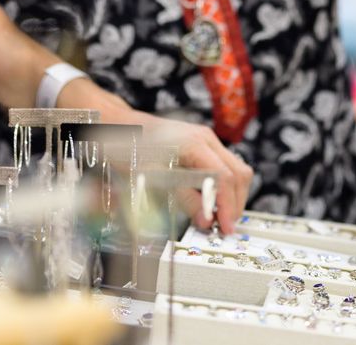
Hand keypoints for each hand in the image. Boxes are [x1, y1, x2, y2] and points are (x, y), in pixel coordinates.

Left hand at [59, 78, 254, 231]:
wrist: (117, 127)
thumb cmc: (130, 149)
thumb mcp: (153, 178)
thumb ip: (184, 199)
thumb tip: (207, 221)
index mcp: (194, 143)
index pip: (225, 178)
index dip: (228, 206)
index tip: (225, 228)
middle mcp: (205, 138)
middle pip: (238, 174)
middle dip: (234, 204)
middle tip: (223, 227)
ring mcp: (206, 139)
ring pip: (235, 170)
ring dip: (231, 196)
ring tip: (217, 217)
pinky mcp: (202, 145)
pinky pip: (224, 167)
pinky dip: (223, 187)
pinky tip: (208, 202)